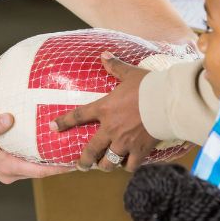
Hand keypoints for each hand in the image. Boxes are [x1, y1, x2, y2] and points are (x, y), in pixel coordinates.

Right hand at [0, 114, 71, 183]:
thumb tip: (10, 117)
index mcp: (6, 167)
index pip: (39, 171)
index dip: (58, 169)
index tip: (76, 163)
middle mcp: (9, 172)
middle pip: (40, 172)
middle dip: (59, 165)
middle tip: (79, 154)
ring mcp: (7, 171)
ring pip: (34, 168)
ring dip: (50, 162)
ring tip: (67, 150)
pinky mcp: (4, 165)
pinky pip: (26, 163)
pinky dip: (38, 157)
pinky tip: (46, 145)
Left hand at [53, 54, 157, 171]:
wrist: (167, 101)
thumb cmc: (148, 86)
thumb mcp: (129, 73)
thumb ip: (115, 66)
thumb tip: (104, 54)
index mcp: (105, 108)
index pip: (78, 115)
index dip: (63, 122)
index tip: (53, 127)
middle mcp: (111, 129)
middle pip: (91, 150)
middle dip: (84, 161)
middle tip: (81, 166)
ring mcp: (124, 142)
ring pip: (108, 162)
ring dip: (104, 166)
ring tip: (104, 166)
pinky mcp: (139, 150)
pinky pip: (130, 165)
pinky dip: (128, 166)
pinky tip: (128, 164)